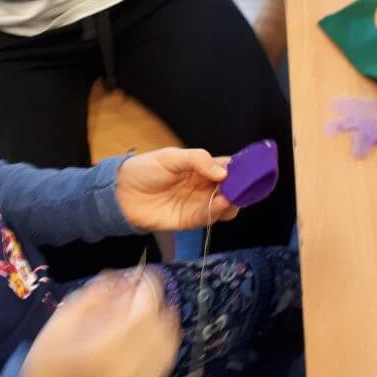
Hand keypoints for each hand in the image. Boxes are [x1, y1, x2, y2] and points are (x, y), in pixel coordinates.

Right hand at [21, 269, 179, 376]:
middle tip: (136, 295)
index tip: (141, 276)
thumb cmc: (45, 365)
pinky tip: (143, 340)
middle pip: (160, 327)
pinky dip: (158, 347)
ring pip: (167, 346)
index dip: (148, 288)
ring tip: (142, 315)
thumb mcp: (58, 324)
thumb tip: (121, 279)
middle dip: (153, 304)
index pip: (143, 311)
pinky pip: (162, 366)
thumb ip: (92, 298)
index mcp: (102, 351)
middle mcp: (126, 373)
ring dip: (160, 324)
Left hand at [116, 149, 236, 231]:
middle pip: (233, 188)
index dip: (242, 169)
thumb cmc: (146, 170)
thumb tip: (224, 173)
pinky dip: (220, 211)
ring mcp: (200, 203)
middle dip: (242, 187)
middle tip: (246, 185)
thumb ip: (198, 160)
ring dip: (234, 201)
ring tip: (233, 194)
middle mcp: (205, 186)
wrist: (123, 192)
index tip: (254, 169)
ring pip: (227, 205)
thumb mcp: (171, 157)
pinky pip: (210, 217)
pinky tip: (223, 203)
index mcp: (203, 167)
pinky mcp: (191, 220)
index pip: (229, 168)